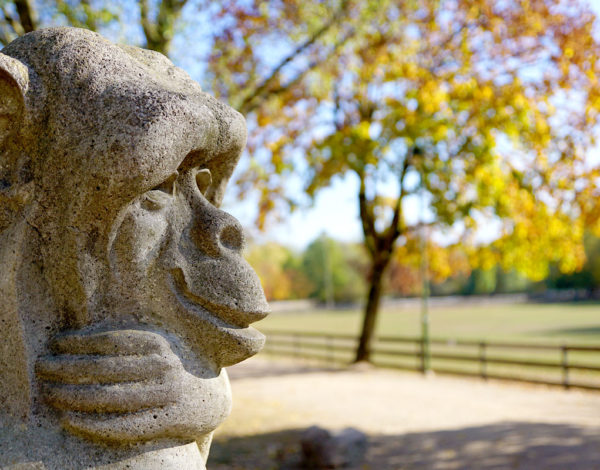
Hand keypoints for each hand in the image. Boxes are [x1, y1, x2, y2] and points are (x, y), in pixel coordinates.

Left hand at [36, 329, 230, 444]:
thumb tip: (77, 338)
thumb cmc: (168, 367)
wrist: (206, 398)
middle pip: (106, 368)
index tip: (56, 343)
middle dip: (69, 367)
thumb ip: (125, 341)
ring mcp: (166, 394)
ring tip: (50, 393)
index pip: (112, 341)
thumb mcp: (155, 346)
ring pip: (110, 397)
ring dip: (74, 396)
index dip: (81, 341)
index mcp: (159, 343)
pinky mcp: (166, 420)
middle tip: (42, 367)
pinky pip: (122, 425)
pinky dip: (92, 424)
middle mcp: (164, 366)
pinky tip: (69, 419)